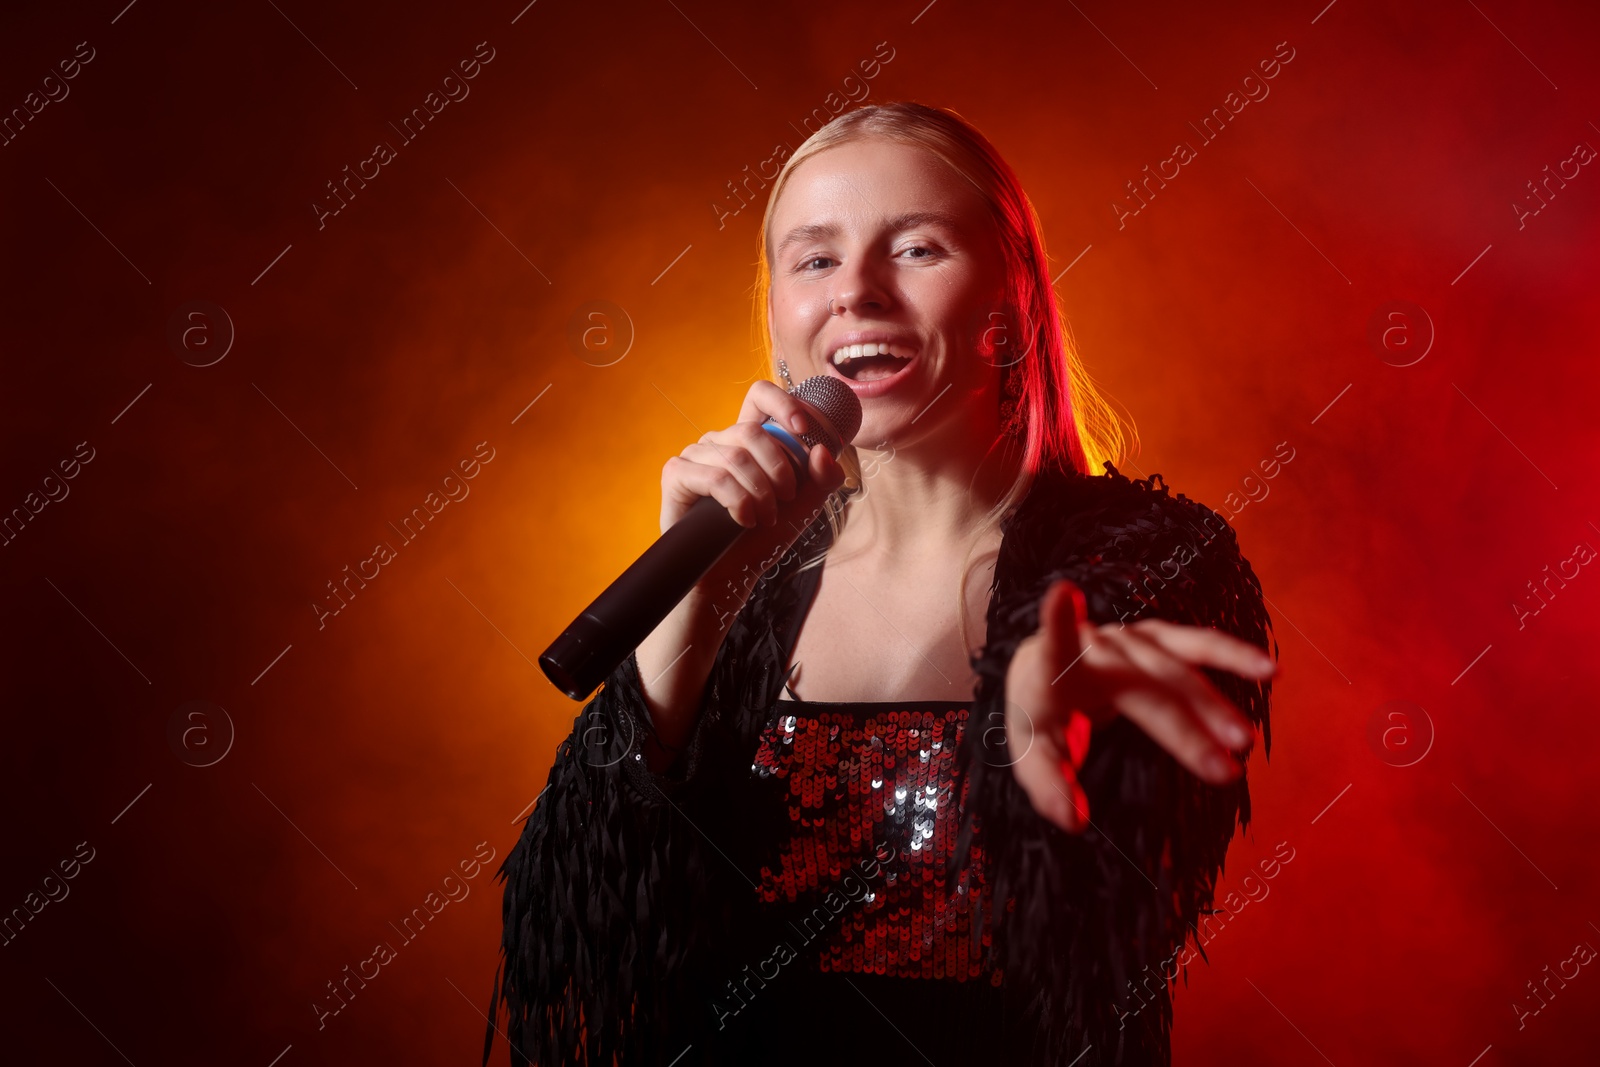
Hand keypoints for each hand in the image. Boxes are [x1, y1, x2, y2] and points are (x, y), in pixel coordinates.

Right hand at [659, 378, 846, 592]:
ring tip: (765, 518)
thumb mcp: (804, 507)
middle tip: (785, 500)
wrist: (731, 574)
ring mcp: (695, 455)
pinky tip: (743, 521)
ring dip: (760, 492)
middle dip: (778, 468)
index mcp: (749, 439)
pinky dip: (738, 501)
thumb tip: (822, 451)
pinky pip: (713, 476)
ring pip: (736, 456)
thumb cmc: (763, 536)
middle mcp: (720, 441)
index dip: (784, 403)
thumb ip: (822, 479)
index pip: (760, 396)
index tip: (804, 429)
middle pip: (752, 430)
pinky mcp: (676, 474)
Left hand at [1002, 578, 1276, 833]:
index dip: (1058, 623)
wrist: (1046, 671)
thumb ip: (1049, 787)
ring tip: (1245, 738)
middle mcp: (1096, 645)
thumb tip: (1074, 821)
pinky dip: (1232, 656)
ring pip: (1176, 667)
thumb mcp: (1030, 755)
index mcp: (1054, 668)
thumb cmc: (1039, 717)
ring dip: (1213, 702)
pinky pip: (1197, 645)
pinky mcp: (1154, 637)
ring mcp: (1129, 638)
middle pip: (1143, 686)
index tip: (1063, 594)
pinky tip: (1270, 670)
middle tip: (1224, 771)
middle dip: (1184, 729)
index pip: (1055, 648)